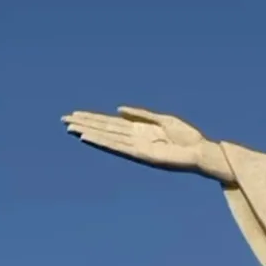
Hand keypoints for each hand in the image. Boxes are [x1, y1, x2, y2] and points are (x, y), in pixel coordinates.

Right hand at [61, 106, 232, 181]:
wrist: (202, 151)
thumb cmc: (188, 137)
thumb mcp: (162, 119)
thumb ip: (140, 115)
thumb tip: (118, 110)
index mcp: (139, 130)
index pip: (110, 124)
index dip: (93, 119)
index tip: (75, 114)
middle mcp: (135, 140)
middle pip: (105, 130)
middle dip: (85, 124)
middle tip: (64, 120)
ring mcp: (137, 148)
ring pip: (107, 138)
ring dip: (89, 133)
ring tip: (71, 128)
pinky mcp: (141, 155)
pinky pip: (118, 148)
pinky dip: (103, 143)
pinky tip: (89, 138)